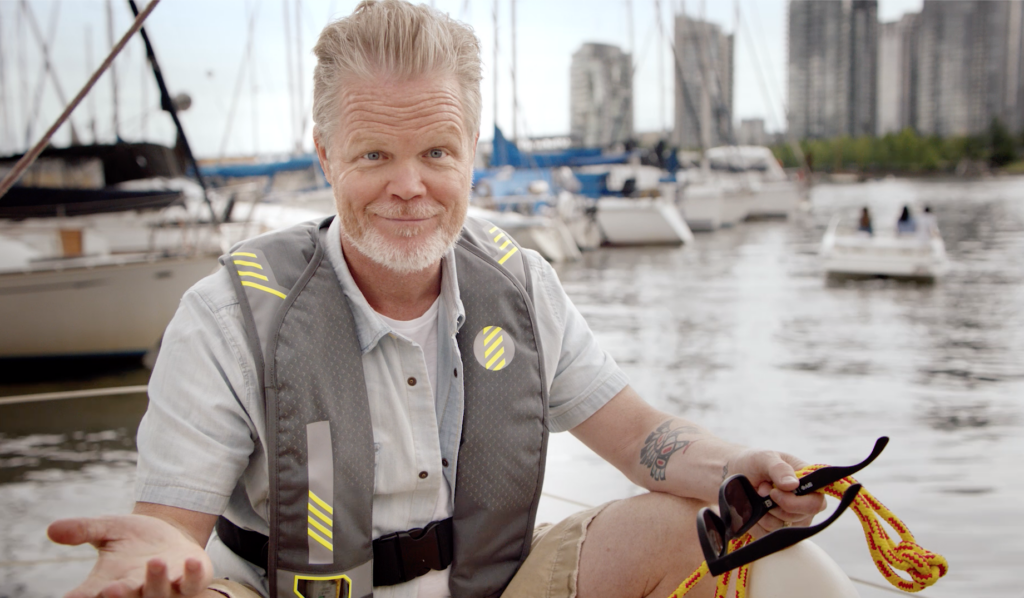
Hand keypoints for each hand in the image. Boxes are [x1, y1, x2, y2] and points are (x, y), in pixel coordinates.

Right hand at [47, 514, 212, 597]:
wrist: (168, 537)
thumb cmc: (132, 539)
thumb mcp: (107, 530)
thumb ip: (83, 530)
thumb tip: (52, 529)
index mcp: (109, 584)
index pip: (89, 596)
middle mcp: (136, 591)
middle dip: (121, 596)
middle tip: (112, 589)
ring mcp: (165, 589)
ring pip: (160, 593)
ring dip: (157, 581)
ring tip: (153, 562)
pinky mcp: (190, 581)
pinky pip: (194, 583)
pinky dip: (193, 575)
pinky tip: (191, 561)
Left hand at [725, 448, 826, 537]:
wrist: (735, 474)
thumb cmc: (754, 463)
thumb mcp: (765, 458)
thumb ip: (779, 469)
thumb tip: (793, 485)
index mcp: (809, 483)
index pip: (817, 503)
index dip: (797, 503)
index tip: (774, 493)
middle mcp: (805, 503)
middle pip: (801, 518)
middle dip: (775, 506)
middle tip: (761, 490)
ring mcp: (793, 519)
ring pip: (782, 528)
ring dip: (764, 513)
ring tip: (757, 495)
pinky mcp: (777, 530)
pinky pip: (767, 535)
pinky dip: (756, 522)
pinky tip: (752, 508)